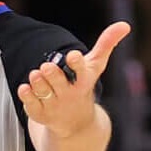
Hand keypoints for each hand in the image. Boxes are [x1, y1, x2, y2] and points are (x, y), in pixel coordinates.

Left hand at [18, 21, 131, 137]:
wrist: (76, 124)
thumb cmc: (83, 86)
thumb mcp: (95, 67)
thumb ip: (106, 44)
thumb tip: (125, 25)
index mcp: (83, 81)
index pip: (81, 72)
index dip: (76, 63)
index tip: (73, 55)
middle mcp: (69, 94)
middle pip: (58, 81)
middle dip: (51, 72)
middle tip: (47, 66)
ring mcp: (54, 105)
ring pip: (42, 90)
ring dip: (37, 81)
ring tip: (36, 74)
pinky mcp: (40, 114)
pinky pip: (29, 103)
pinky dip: (26, 94)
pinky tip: (26, 87)